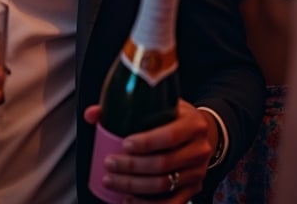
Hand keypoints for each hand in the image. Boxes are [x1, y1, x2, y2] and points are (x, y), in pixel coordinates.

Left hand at [83, 100, 213, 202]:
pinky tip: (129, 200)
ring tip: (113, 180)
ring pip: (164, 185)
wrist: (204, 131)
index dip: (146, 143)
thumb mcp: (161, 103)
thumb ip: (126, 105)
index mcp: (192, 124)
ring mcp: (197, 172)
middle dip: (132, 167)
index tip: (124, 144)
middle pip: (163, 164)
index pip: (169, 136)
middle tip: (110, 164)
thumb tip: (91, 114)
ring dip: (134, 186)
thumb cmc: (176, 116)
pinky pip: (171, 203)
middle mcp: (198, 149)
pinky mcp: (193, 188)